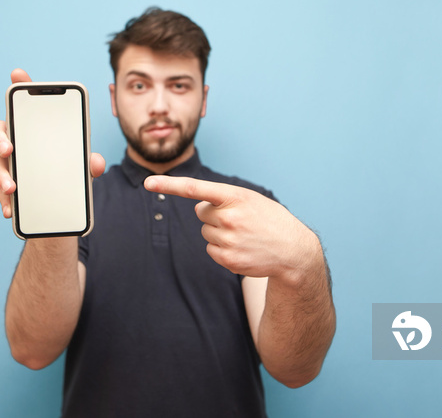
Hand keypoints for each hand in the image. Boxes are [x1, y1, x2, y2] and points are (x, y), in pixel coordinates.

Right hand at [0, 68, 105, 217]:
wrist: (60, 206)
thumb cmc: (68, 175)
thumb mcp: (82, 168)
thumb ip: (90, 163)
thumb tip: (97, 163)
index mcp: (34, 130)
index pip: (25, 104)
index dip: (20, 86)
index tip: (18, 75)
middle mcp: (16, 142)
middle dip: (0, 137)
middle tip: (9, 148)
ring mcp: (8, 164)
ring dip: (1, 175)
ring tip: (12, 188)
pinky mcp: (7, 187)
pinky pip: (1, 192)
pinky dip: (5, 201)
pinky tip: (10, 211)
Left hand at [143, 176, 320, 281]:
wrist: (293, 250)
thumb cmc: (270, 220)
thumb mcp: (252, 200)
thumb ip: (224, 198)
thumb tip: (197, 207)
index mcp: (235, 196)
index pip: (195, 189)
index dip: (169, 185)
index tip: (148, 182)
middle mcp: (229, 217)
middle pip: (200, 212)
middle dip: (213, 215)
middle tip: (238, 220)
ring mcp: (227, 240)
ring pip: (205, 232)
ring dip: (219, 233)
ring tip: (244, 235)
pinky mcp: (227, 259)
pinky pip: (210, 250)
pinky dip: (222, 249)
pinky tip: (242, 248)